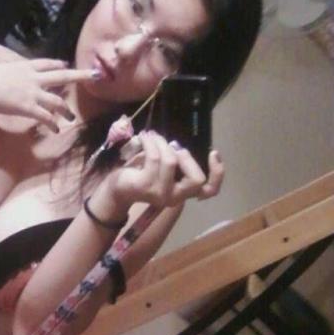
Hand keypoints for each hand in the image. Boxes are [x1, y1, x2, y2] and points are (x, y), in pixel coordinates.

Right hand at [0, 57, 96, 130]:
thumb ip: (0, 70)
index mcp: (24, 66)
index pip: (46, 63)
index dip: (57, 64)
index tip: (65, 63)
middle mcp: (33, 78)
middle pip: (62, 75)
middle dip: (79, 75)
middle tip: (94, 75)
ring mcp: (33, 93)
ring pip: (57, 101)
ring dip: (65, 110)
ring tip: (71, 117)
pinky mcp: (29, 107)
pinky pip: (46, 117)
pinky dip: (52, 124)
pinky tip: (56, 130)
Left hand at [100, 132, 223, 214]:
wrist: (117, 188)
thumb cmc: (142, 174)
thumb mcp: (163, 168)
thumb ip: (176, 161)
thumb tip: (177, 146)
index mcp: (182, 193)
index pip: (209, 190)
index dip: (218, 173)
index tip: (213, 153)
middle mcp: (174, 197)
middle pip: (196, 179)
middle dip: (185, 156)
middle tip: (171, 147)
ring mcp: (160, 193)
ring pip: (172, 161)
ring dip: (163, 143)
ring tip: (153, 137)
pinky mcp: (145, 185)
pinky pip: (154, 157)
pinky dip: (151, 142)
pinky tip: (145, 138)